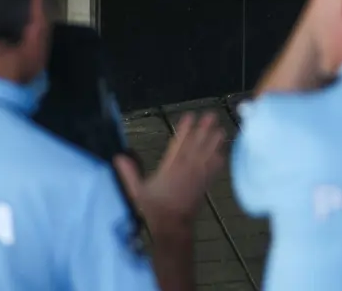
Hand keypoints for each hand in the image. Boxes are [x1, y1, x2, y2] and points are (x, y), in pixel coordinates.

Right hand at [113, 111, 226, 232]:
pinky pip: (214, 169)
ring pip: (208, 154)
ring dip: (214, 142)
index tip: (189, 116)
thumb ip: (128, 173)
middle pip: (196, 145)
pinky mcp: (205, 184)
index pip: (178, 144)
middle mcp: (186, 169)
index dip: (185, 129)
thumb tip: (117, 157)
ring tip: (220, 128)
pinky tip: (223, 151)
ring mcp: (198, 176)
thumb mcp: (137, 191)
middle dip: (204, 129)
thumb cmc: (154, 207)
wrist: (172, 226)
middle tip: (211, 115)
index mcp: (170, 167)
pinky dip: (219, 159)